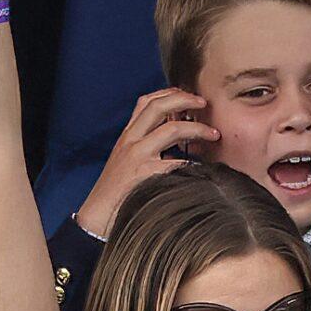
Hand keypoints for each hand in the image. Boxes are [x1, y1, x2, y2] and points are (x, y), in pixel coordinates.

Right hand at [77, 88, 213, 238]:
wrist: (96, 218)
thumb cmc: (116, 193)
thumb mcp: (126, 162)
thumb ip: (145, 148)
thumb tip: (175, 144)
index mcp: (127, 136)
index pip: (146, 101)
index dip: (169, 92)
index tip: (188, 95)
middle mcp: (130, 141)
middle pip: (158, 106)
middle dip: (185, 99)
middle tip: (204, 103)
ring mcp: (137, 157)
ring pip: (171, 129)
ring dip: (197, 128)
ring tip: (213, 134)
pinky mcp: (145, 175)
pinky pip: (176, 163)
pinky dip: (193, 163)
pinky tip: (204, 167)